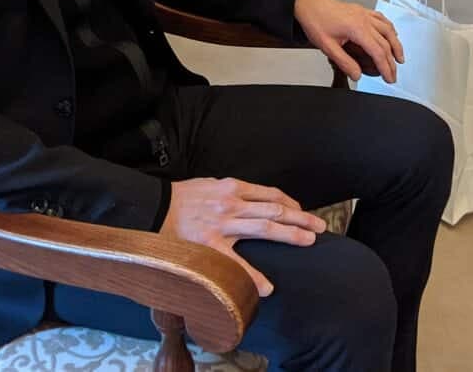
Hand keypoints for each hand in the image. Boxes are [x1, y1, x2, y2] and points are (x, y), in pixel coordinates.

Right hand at [162, 177, 325, 296]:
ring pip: (264, 226)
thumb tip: (250, 197)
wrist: (153, 207)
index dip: (290, 202)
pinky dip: (253, 275)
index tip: (302, 210)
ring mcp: (222, 224)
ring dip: (289, 234)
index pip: (270, 194)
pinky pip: (236, 262)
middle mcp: (231, 203)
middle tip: (320, 226)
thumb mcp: (209, 185)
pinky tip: (267, 287)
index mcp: (232, 188)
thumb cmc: (181, 198)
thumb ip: (230, 191)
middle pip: (274, 208)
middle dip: (300, 217)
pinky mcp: (210, 244)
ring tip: (308, 241)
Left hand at [294, 0, 403, 82]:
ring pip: (388, 29)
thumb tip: (357, 75)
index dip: (386, 67)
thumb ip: (344, 62)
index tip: (389, 78)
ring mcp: (364, 14)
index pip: (378, 52)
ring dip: (396, 44)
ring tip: (399, 58)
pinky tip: (392, 35)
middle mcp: (364, 20)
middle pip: (386, 43)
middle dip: (392, 61)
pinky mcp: (362, 11)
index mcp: (357, 28)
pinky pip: (382, 19)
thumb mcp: (327, 47)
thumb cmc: (315, 21)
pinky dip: (390, 28)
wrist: (309, 4)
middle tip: (393, 75)